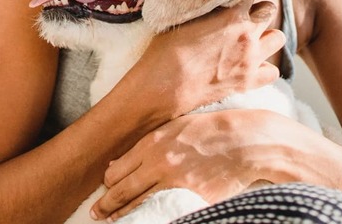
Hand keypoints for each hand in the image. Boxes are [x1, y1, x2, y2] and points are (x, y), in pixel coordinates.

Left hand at [90, 110, 292, 220]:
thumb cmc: (208, 131)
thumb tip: (118, 164)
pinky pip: (165, 210)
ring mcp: (174, 182)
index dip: (107, 184)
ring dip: (122, 214)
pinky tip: (143, 220)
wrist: (244, 141)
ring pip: (139, 204)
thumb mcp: (172, 128)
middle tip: (96, 214)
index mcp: (151, 144)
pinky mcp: (192, 197)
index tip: (105, 190)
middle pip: (121, 190)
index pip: (116, 171)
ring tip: (111, 220)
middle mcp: (158, 163)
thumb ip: (145, 145)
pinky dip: (151, 216)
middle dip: (106, 205)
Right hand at [121, 0, 285, 118]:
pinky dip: (264, 68)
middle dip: (258, 10)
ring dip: (266, 36)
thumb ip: (206, 9)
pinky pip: (273, 71)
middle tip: (244, 17)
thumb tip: (211, 2)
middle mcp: (247, 34)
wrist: (165, 85)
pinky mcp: (249, 82)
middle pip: (269, 10)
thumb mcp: (184, 19)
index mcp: (232, 14)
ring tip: (252, 40)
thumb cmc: (166, 50)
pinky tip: (251, 67)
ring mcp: (251, 59)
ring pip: (278, 38)